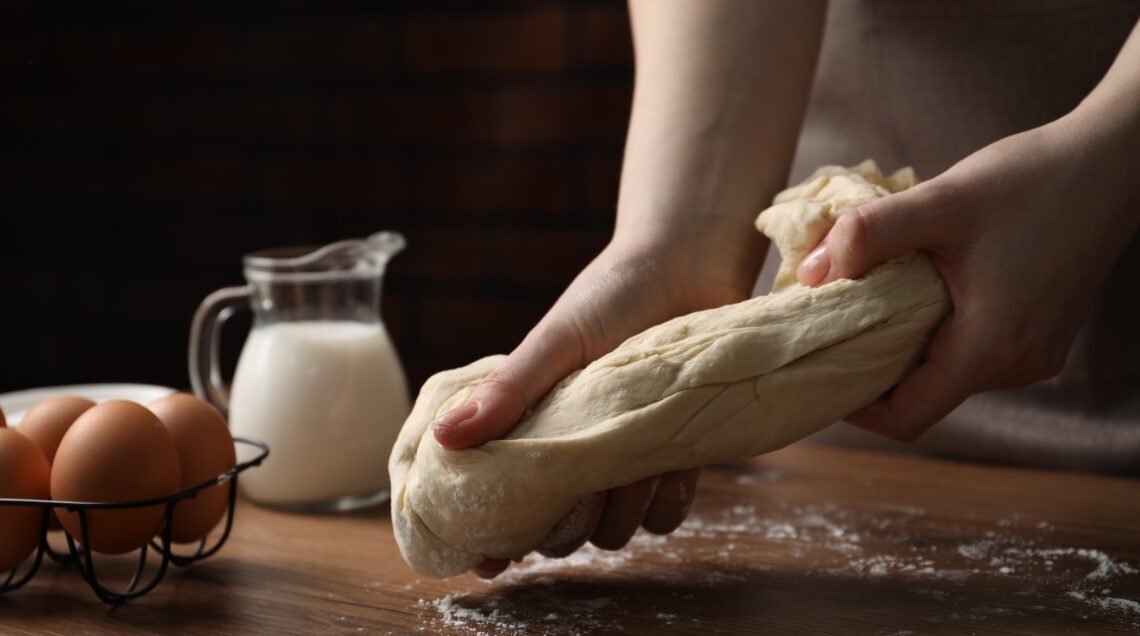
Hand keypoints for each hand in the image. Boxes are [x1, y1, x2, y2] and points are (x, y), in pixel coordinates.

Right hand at [431, 229, 760, 577]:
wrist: (690, 263)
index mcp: (534, 426)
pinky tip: (667, 465)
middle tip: (577, 489)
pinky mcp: (676, 453)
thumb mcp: (553, 341)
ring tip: (631, 462)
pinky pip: (666, 512)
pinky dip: (665, 499)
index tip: (493, 559)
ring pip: (615, 527)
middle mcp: (576, 449)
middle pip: (561, 528)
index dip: (496, 536)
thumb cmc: (613, 293)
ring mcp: (625, 455)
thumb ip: (506, 391)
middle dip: (565, 526)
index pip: (504, 498)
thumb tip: (444, 437)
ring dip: (620, 511)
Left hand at [796, 119, 1139, 441]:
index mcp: (990, 349)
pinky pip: (976, 350)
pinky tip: (921, 288)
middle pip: (925, 395)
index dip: (855, 407)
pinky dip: (940, 330)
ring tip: (874, 299)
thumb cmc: (1032, 180)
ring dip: (907, 344)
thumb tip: (808, 275)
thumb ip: (866, 236)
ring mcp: (1035, 354)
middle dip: (874, 366)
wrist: (1113, 162)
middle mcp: (1017, 366)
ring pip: (950, 371)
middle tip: (834, 325)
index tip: (820, 369)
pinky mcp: (1043, 334)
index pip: (906, 418)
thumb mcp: (938, 202)